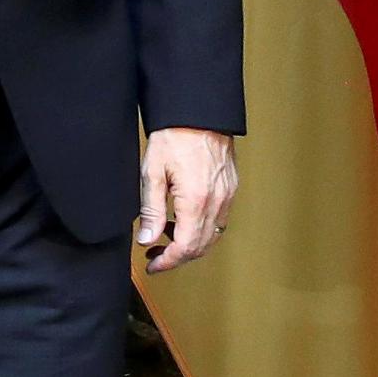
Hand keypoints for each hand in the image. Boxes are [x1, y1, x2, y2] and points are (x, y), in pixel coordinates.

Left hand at [139, 128, 236, 273]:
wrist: (199, 111)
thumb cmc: (175, 135)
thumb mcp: (152, 172)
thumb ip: (149, 210)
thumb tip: (146, 240)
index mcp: (196, 200)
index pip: (185, 248)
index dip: (168, 262)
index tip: (153, 265)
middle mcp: (217, 201)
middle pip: (201, 247)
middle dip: (177, 257)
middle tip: (155, 254)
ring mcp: (227, 195)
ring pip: (212, 235)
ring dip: (190, 243)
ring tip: (165, 234)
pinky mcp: (231, 187)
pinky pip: (219, 219)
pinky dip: (202, 228)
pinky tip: (183, 218)